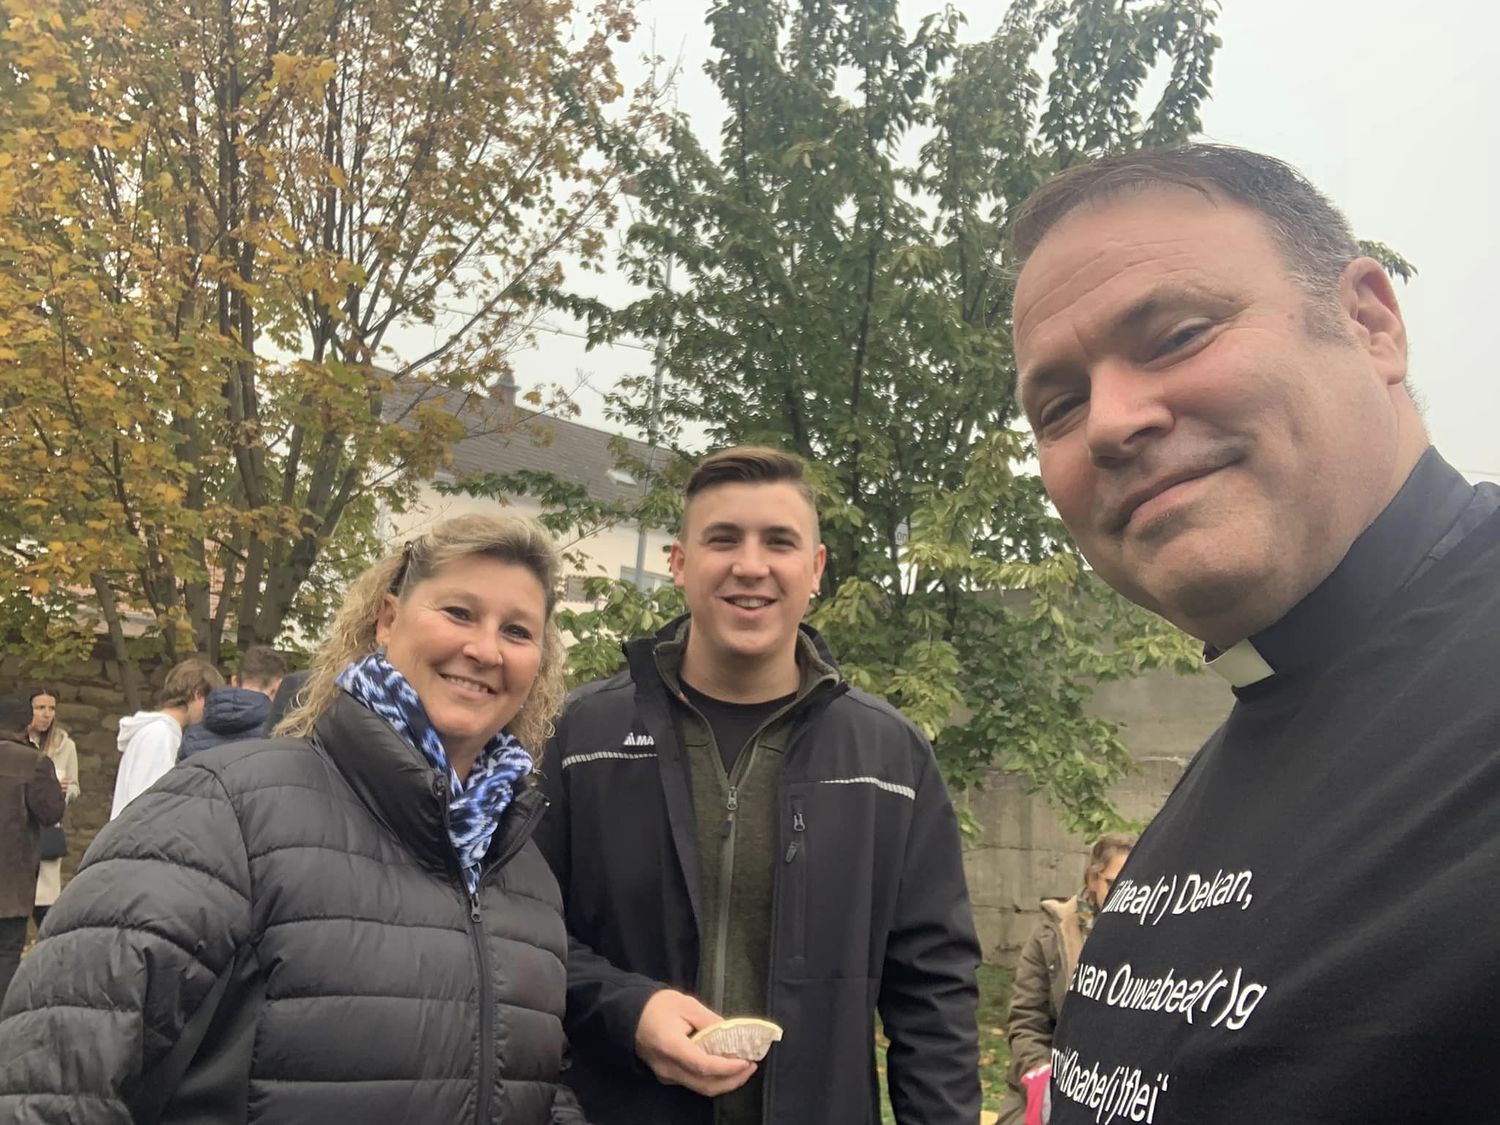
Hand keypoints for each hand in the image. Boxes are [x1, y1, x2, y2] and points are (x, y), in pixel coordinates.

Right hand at [634, 989, 754, 1096]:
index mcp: (671, 1047)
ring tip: (743, 1069)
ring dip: (725, 1082)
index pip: (703, 1066)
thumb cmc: (657, 1006)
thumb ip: (709, 1020)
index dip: (727, 1067)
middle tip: (751, 1066)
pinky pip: (694, 1083)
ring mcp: (666, 1075)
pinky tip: (725, 1068)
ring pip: (701, 1088)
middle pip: (705, 1084)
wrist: (628, 1015)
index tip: (746, 1061)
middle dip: (733, 1080)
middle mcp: (668, 1068)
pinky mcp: (667, 1076)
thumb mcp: (686, 1004)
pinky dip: (713, 1079)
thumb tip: (732, 1033)